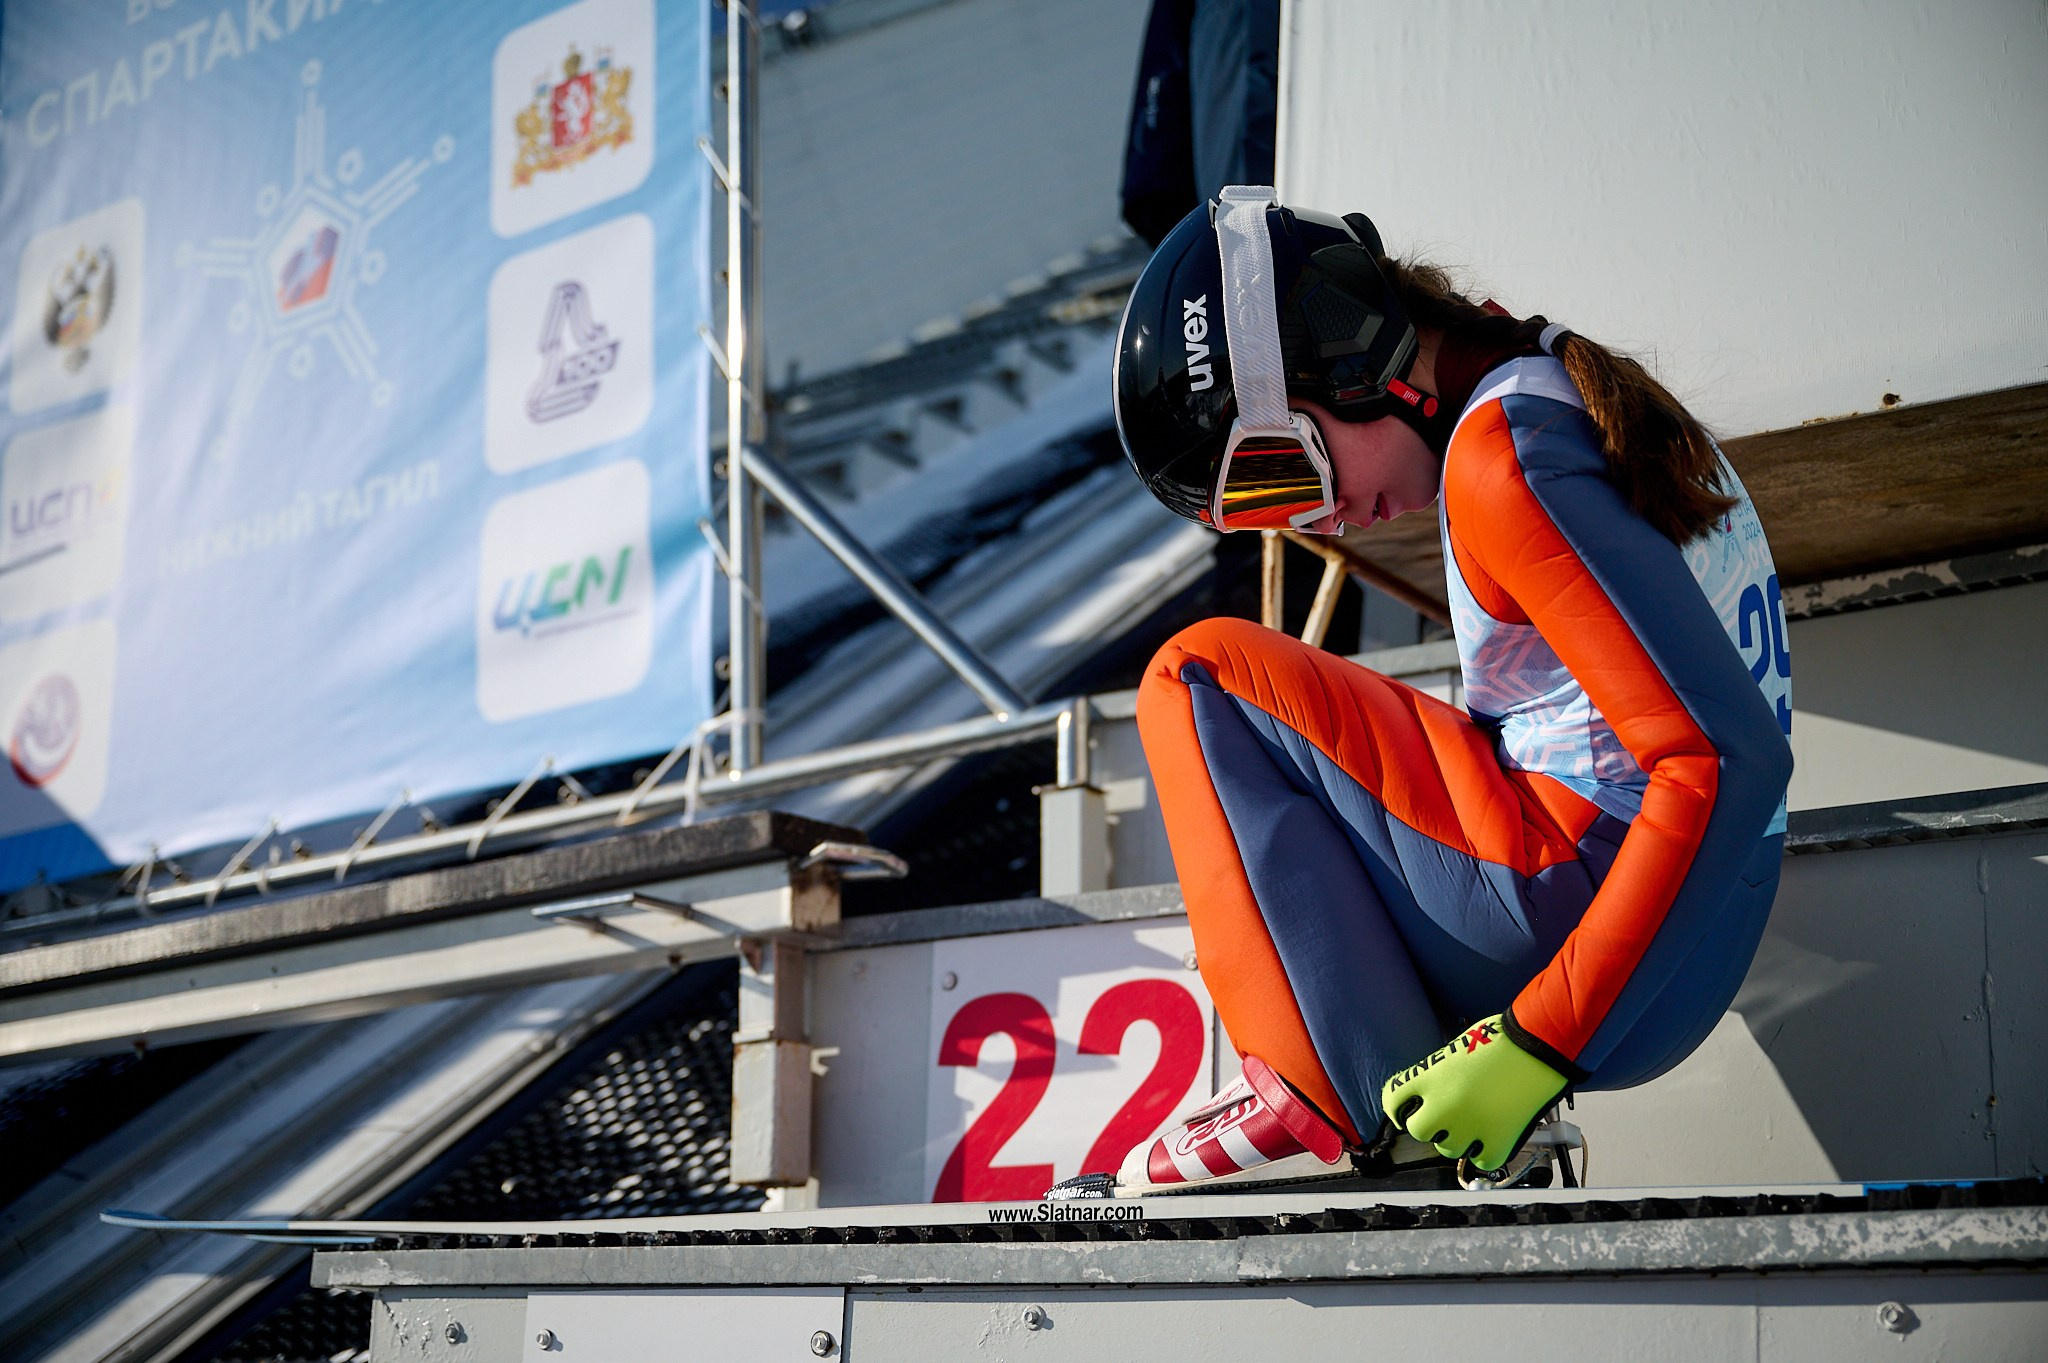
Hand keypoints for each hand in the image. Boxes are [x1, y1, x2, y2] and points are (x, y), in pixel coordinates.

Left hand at [1379, 1014, 1565, 1172]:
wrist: (1540, 1044)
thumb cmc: (1504, 1039)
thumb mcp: (1457, 1049)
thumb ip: (1439, 1075)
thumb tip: (1433, 1094)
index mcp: (1431, 1077)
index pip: (1393, 1100)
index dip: (1399, 1108)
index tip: (1405, 1112)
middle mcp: (1444, 1105)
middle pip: (1419, 1131)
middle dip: (1430, 1125)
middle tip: (1446, 1118)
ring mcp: (1470, 1126)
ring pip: (1449, 1149)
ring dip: (1459, 1139)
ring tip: (1476, 1122)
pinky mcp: (1498, 1142)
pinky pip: (1482, 1162)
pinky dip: (1486, 1153)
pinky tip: (1492, 1138)